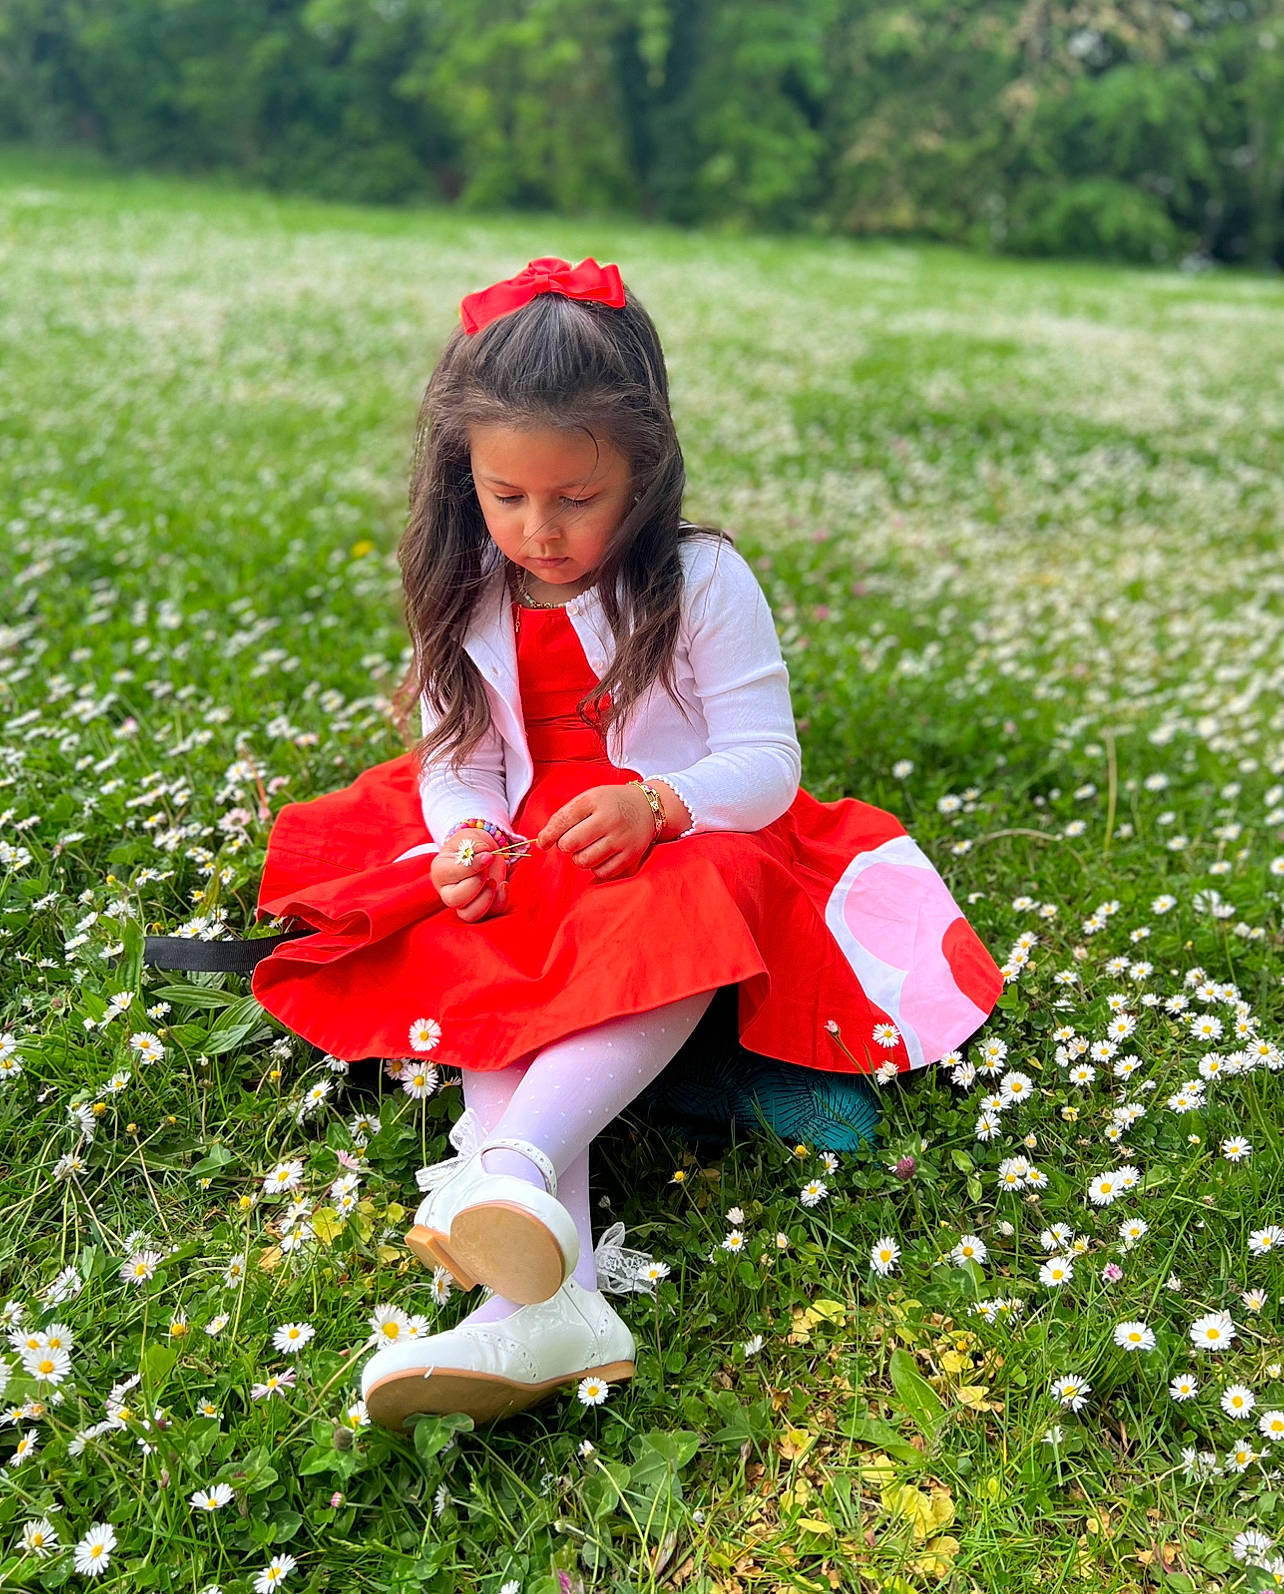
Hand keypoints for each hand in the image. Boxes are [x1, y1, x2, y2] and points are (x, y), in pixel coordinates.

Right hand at [430, 829, 510, 921]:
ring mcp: (464, 903)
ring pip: (469, 915)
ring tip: (494, 881)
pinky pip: (490, 913)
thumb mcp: (470, 837)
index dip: (470, 867)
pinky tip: (504, 884)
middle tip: (486, 870)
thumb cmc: (471, 845)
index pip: (449, 875)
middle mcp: (448, 890)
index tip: (487, 856)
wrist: (482, 853)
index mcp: (440, 871)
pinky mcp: (482, 907)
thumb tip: (482, 851)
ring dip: (486, 899)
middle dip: (475, 884)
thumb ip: (474, 843)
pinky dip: (500, 901)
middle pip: (454, 900)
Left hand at [536, 784, 657, 879]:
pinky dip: (596, 867)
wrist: (648, 807)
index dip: (547, 836)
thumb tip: (543, 842)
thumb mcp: (588, 799)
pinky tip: (601, 856)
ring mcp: (621, 839)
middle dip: (566, 846)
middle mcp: (609, 820)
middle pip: (570, 844)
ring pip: (584, 861)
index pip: (561, 821)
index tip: (544, 842)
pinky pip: (601, 872)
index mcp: (594, 801)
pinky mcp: (630, 855)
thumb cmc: (611, 804)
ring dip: (580, 858)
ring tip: (588, 847)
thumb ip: (564, 817)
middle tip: (573, 840)